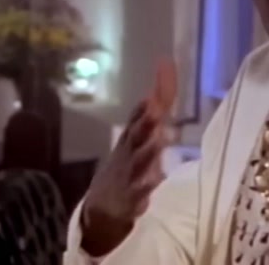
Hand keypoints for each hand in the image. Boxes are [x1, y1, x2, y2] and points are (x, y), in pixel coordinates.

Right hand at [80, 58, 177, 256]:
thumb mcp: (138, 137)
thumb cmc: (126, 163)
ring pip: (141, 158)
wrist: (102, 204)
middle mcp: (130, 148)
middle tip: (160, 105)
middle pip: (139, 130)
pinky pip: (141, 190)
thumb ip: (153, 111)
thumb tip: (162, 83)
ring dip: (151, 148)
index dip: (158, 87)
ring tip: (163, 138)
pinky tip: (159, 178)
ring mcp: (129, 171)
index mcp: (133, 134)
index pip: (146, 107)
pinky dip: (148, 184)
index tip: (166, 64)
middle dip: (149, 117)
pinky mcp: (131, 195)